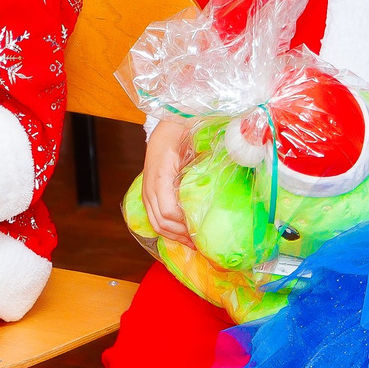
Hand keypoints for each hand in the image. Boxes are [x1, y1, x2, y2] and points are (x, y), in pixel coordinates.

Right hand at [140, 117, 192, 242]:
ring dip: (173, 235)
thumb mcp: (196, 149)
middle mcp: (149, 186)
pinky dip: (166, 227)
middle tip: (200, 244)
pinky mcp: (148, 191)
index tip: (201, 232)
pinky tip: (181, 231)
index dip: (184, 226)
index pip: (169, 212)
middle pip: (161, 222)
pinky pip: (153, 216)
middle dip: (180, 236)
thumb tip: (222, 191)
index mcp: (160, 177)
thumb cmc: (184, 132)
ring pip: (155, 222)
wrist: (169, 123)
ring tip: (191, 242)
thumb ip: (203, 170)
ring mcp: (146, 190)